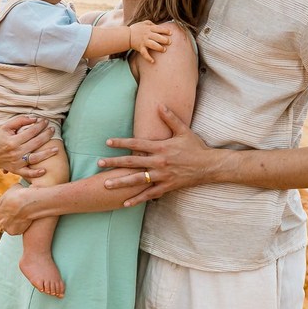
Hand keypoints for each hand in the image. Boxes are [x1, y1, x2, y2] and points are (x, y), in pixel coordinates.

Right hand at [0, 115, 58, 177]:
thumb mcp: (6, 127)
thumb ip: (19, 121)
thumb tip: (34, 118)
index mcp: (13, 141)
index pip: (31, 132)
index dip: (40, 126)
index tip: (46, 121)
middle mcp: (16, 152)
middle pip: (35, 143)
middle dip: (46, 135)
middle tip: (52, 130)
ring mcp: (16, 162)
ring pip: (35, 158)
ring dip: (47, 154)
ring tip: (56, 149)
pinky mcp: (16, 170)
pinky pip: (27, 173)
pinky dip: (35, 173)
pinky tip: (44, 170)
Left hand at [0, 182, 40, 234]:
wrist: (26, 203)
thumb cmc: (22, 193)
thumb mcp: (16, 187)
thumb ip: (14, 191)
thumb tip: (17, 189)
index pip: (3, 209)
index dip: (12, 208)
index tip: (19, 207)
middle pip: (5, 218)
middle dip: (12, 217)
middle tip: (22, 214)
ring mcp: (5, 225)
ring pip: (9, 225)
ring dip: (15, 223)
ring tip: (25, 220)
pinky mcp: (12, 231)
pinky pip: (16, 230)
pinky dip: (21, 228)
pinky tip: (27, 224)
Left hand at [97, 105, 213, 205]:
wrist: (209, 166)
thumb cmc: (196, 147)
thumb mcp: (183, 130)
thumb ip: (170, 118)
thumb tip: (159, 105)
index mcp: (161, 147)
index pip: (137, 143)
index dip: (121, 142)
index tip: (107, 142)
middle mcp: (159, 162)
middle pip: (132, 162)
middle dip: (114, 162)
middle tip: (98, 163)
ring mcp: (162, 176)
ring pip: (138, 180)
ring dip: (121, 182)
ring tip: (106, 184)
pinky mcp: (167, 187)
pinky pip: (149, 194)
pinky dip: (137, 199)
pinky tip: (124, 203)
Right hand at [129, 21, 172, 63]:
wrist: (126, 35)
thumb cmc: (136, 29)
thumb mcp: (143, 23)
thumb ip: (151, 23)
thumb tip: (158, 25)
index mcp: (149, 28)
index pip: (159, 29)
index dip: (165, 31)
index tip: (171, 33)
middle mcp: (147, 35)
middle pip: (157, 37)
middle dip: (164, 40)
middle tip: (169, 42)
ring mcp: (143, 41)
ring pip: (153, 45)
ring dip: (159, 48)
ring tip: (164, 50)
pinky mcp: (140, 48)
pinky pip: (144, 53)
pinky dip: (148, 58)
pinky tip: (153, 61)